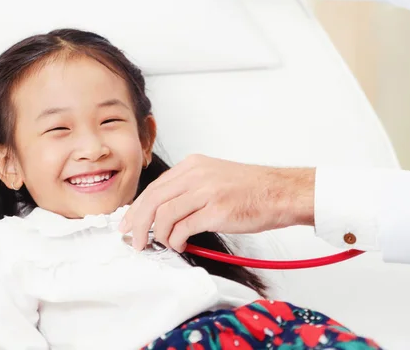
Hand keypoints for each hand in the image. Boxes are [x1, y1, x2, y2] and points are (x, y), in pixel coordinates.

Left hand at [119, 154, 314, 251]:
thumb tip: (165, 212)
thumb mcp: (216, 176)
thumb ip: (190, 188)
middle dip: (138, 223)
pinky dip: (176, 240)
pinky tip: (181, 245)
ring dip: (158, 235)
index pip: (155, 187)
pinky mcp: (216, 211)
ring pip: (164, 215)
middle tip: (134, 240)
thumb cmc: (252, 189)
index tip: (128, 223)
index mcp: (194, 165)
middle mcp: (197, 174)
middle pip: (153, 200)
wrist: (280, 192)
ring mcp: (206, 191)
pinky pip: (183, 228)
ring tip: (163, 245)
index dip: (137, 208)